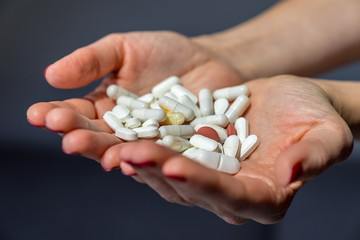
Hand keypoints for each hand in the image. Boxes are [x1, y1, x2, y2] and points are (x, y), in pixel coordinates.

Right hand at [26, 31, 242, 159]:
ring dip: (113, 155)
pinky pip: (162, 157)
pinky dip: (151, 161)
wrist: (208, 59)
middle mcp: (125, 130)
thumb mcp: (124, 48)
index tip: (38, 114)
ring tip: (103, 156)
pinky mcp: (178, 150)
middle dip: (83, 139)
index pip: (77, 114)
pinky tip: (139, 164)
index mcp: (106, 108)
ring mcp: (151, 143)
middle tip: (68, 139)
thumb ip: (91, 61)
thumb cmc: (163, 53)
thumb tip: (51, 75)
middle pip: (99, 138)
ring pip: (128, 152)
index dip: (58, 115)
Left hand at [100, 75, 352, 223]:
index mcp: (263, 196)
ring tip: (118, 148)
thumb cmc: (314, 116)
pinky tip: (124, 138)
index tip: (175, 167)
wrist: (291, 99)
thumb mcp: (327, 134)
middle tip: (130, 155)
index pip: (231, 197)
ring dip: (144, 163)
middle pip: (192, 189)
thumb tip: (291, 173)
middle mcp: (231, 193)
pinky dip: (146, 147)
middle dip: (160, 173)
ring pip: (171, 176)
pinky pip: (166, 154)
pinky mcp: (194, 154)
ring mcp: (209, 175)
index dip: (203, 185)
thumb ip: (314, 156)